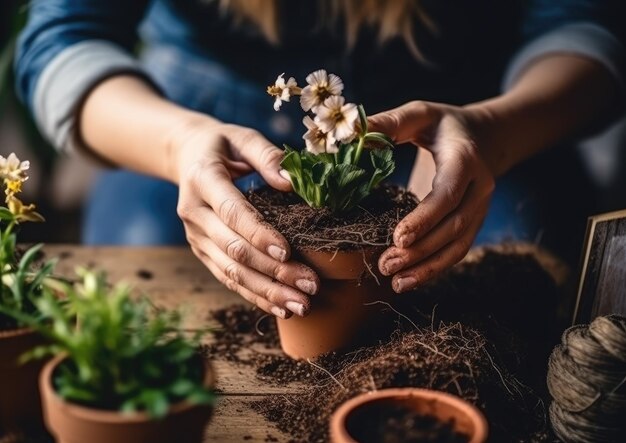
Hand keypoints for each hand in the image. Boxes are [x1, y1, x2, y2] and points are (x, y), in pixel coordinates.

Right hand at [173, 120, 318, 316]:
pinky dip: (254, 295)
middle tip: (310, 285)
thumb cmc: (223, 145)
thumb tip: (292, 181)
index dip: (259, 234)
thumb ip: (267, 156)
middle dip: (274, 270)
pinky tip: (280, 307)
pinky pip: (228, 278)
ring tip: (301, 305)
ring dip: (267, 291)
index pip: (232, 212)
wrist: (187, 157)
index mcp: (202, 180)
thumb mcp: (243, 137)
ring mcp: (196, 236)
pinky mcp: (202, 251)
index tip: (288, 251)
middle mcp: (194, 213)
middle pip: (235, 249)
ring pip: (232, 271)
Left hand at [369, 101, 495, 292]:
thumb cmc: (444, 125)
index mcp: (465, 160)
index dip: (425, 218)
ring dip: (427, 267)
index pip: (448, 195)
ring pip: (457, 246)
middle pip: (453, 227)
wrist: (485, 137)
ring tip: (395, 282)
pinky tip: (407, 281)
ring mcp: (479, 210)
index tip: (398, 238)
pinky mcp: (472, 224)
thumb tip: (350, 136)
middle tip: (385, 264)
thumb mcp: (419, 113)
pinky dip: (434, 269)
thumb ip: (389, 123)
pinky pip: (456, 251)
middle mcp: (479, 189)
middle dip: (420, 250)